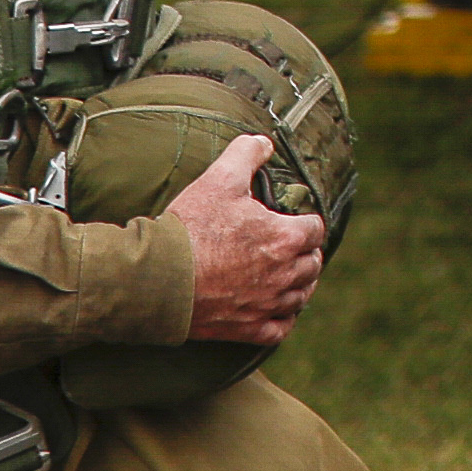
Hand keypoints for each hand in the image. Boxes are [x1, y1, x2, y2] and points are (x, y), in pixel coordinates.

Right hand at [170, 133, 324, 345]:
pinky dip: (284, 319)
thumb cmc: (190, 228)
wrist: (156, 278)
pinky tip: (279, 311)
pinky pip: (280, 329)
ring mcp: (265, 305)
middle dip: (307, 252)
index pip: (315, 228)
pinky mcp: (246, 328)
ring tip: (292, 275)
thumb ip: (245, 154)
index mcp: (283, 238)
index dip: (307, 221)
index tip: (296, 220)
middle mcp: (282, 275)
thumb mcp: (219, 179)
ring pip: (301, 297)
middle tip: (295, 246)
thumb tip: (263, 142)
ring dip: (300, 284)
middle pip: (312, 264)